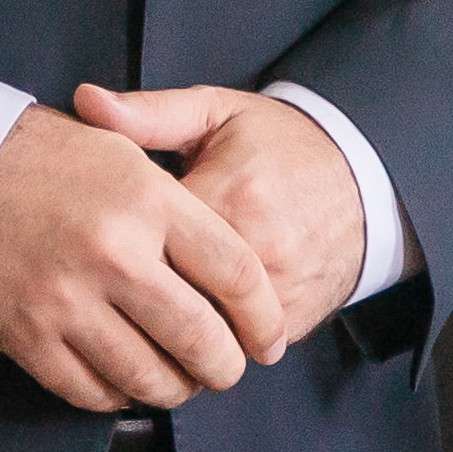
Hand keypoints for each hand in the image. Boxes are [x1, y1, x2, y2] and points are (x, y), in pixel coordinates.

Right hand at [0, 101, 289, 414]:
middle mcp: (113, 253)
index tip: (269, 337)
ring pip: (147, 377)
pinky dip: (118, 396)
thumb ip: (186, 202)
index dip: (263, 316)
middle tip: (230, 370)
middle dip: (226, 367)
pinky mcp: (27, 337)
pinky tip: (127, 382)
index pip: (236, 273)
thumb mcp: (127, 150)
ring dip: (176, 390)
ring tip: (183, 381)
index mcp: (150, 201)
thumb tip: (240, 263)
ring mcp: (67, 300)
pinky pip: (90, 391)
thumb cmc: (49, 159)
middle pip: (199, 336)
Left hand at [77, 81, 369, 344]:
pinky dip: (208, 343)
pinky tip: (184, 331)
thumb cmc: (282, 143)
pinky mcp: (294, 318)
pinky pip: (235, 348)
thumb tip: (86, 102)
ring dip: (169, 332)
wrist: (366, 177)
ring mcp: (278, 290)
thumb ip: (151, 113)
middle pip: (169, 297)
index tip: (88, 245)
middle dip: (132, 301)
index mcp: (227, 193)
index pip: (146, 240)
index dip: (109, 247)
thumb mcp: (219, 113)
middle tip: (101, 294)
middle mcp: (256, 247)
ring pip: (202, 333)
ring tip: (137, 319)